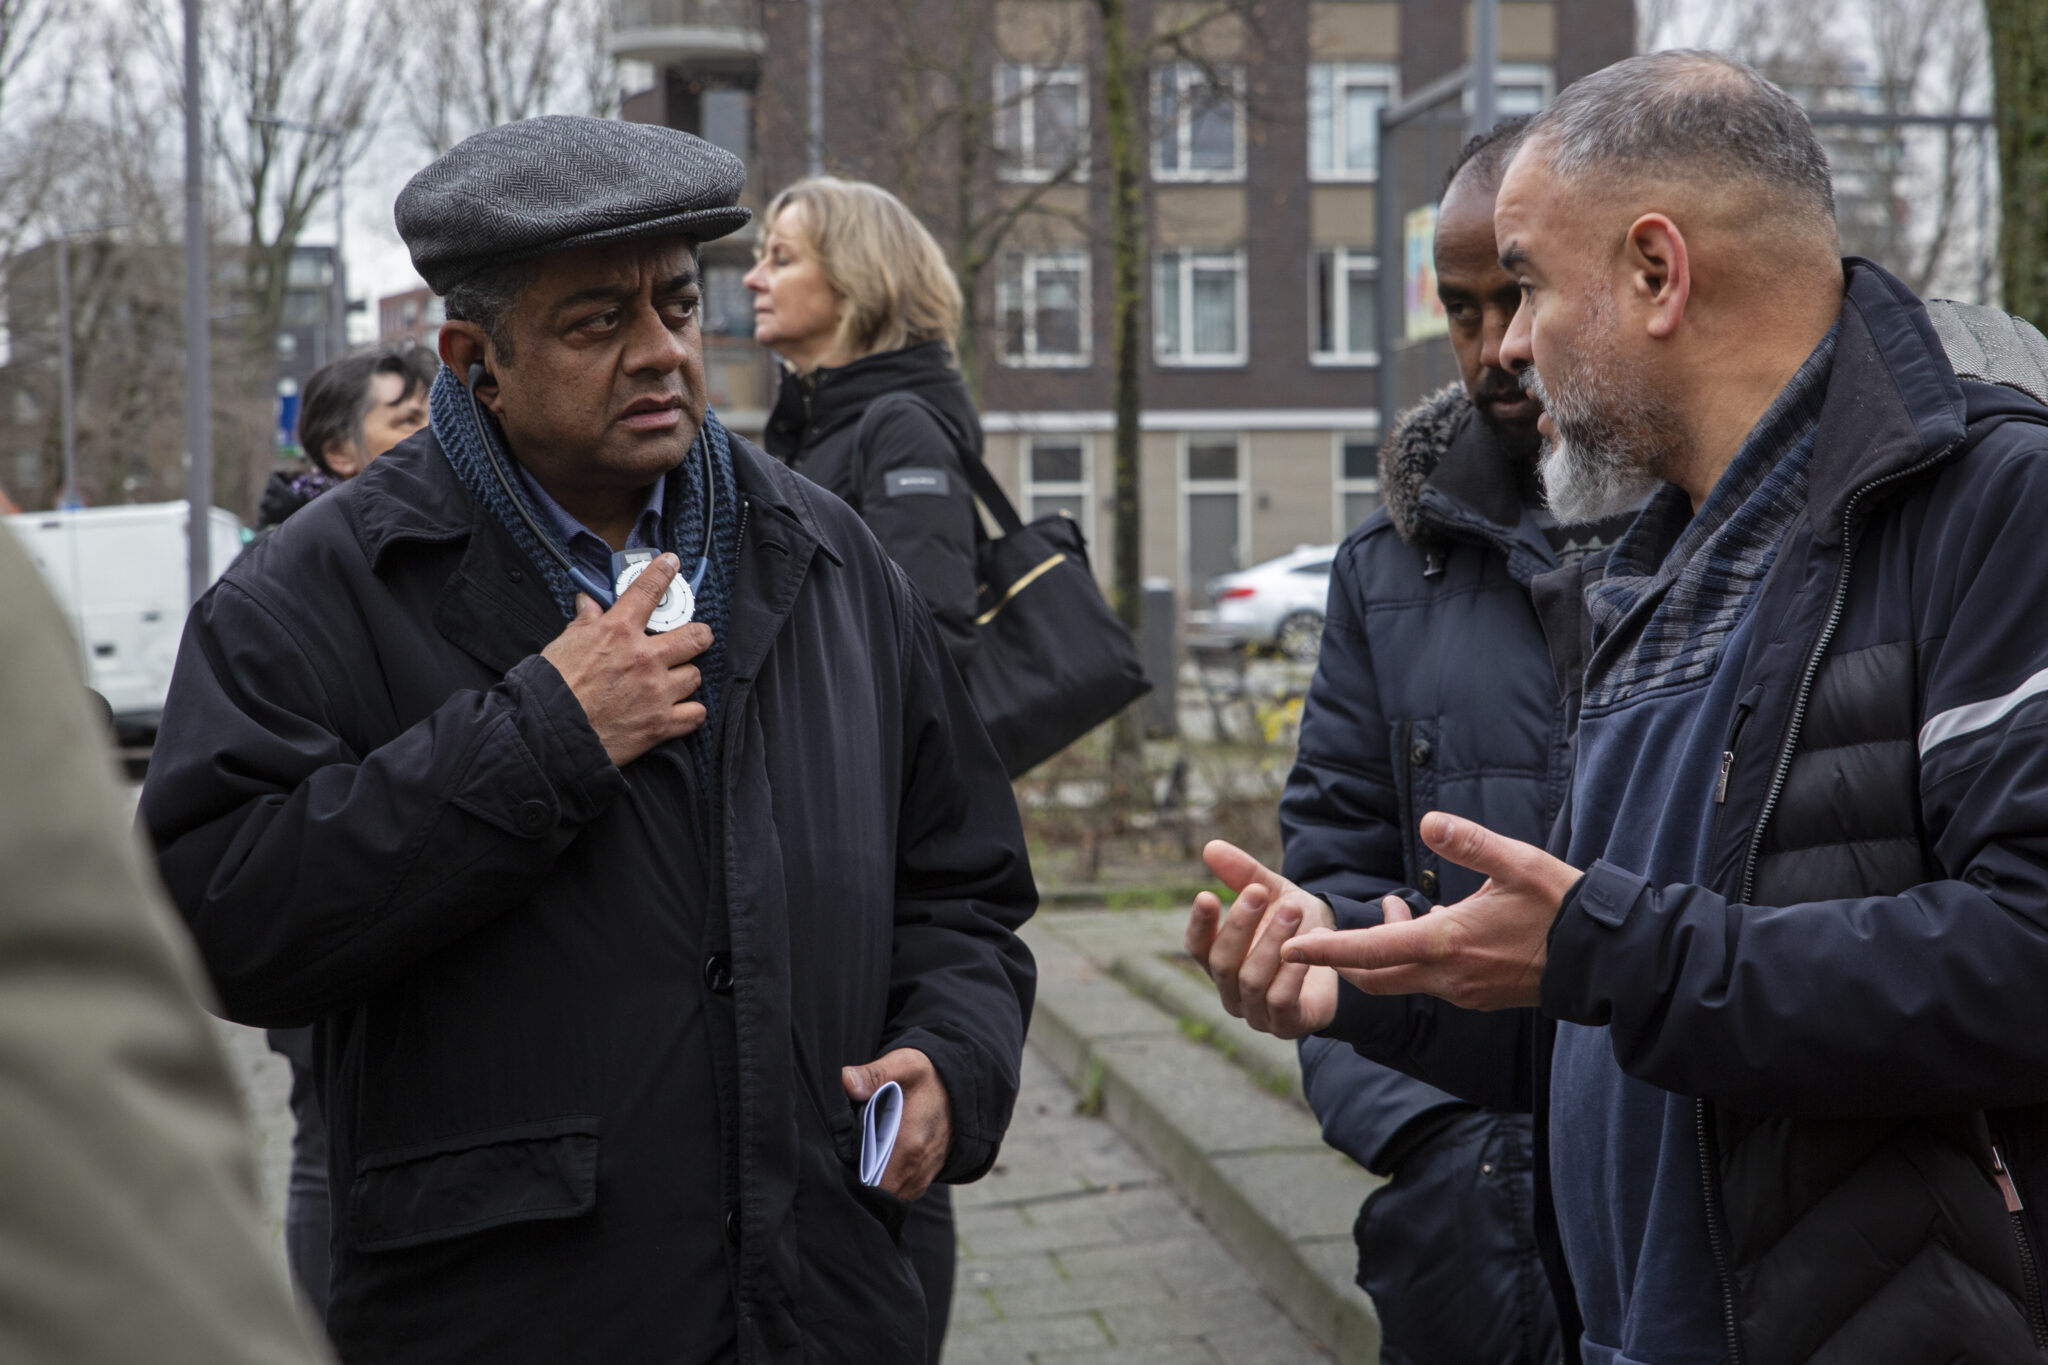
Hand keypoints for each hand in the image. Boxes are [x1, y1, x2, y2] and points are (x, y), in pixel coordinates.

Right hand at [539, 553, 712, 766]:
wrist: (549, 734)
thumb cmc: (552, 689)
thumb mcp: (564, 644)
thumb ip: (584, 623)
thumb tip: (589, 604)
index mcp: (617, 632)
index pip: (647, 590)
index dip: (663, 572)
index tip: (672, 563)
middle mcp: (644, 658)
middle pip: (696, 636)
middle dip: (698, 634)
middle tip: (694, 636)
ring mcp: (657, 691)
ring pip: (695, 675)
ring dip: (686, 676)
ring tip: (673, 680)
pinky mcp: (660, 724)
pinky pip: (696, 714)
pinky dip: (690, 712)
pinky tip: (679, 710)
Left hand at [843, 1048, 951, 1200]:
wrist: (961, 1092)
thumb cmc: (928, 1079)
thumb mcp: (904, 1066)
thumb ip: (874, 1075)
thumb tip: (846, 1082)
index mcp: (908, 1143)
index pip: (865, 1177)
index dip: (846, 1169)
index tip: (838, 1152)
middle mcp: (915, 1168)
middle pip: (872, 1190)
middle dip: (854, 1177)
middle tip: (846, 1153)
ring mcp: (920, 1178)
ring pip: (885, 1195)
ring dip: (869, 1182)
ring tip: (859, 1156)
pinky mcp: (922, 1181)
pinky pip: (897, 1194)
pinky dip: (884, 1184)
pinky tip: (875, 1161)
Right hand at [1184, 840, 1339, 1038]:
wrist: (1341, 952)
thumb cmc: (1296, 924)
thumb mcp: (1272, 893)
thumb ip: (1243, 874)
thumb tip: (1211, 847)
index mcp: (1220, 960)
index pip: (1198, 947)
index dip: (1200, 924)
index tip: (1207, 895)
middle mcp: (1231, 991)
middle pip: (1222, 963)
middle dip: (1240, 925)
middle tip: (1259, 892)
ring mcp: (1256, 1013)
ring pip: (1251, 980)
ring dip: (1271, 943)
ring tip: (1293, 910)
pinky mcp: (1286, 1025)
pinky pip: (1281, 1001)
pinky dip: (1292, 973)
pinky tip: (1309, 944)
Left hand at [1281, 812, 1579, 1010]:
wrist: (1604, 959)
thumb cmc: (1561, 906)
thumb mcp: (1516, 863)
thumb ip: (1469, 842)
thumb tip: (1430, 820)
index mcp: (1446, 945)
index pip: (1369, 952)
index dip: (1326, 949)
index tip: (1288, 946)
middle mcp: (1447, 977)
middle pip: (1373, 976)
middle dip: (1342, 956)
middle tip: (1321, 929)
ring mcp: (1463, 992)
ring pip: (1401, 978)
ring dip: (1384, 950)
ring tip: (1397, 908)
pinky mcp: (1477, 996)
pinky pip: (1429, 980)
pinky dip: (1412, 957)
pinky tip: (1432, 925)